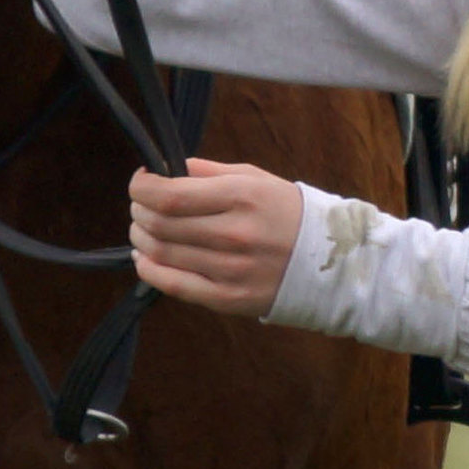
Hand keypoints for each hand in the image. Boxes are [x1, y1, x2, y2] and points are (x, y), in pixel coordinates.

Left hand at [129, 156, 303, 316]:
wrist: (328, 261)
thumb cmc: (286, 213)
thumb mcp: (255, 179)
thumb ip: (208, 172)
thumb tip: (168, 169)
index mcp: (241, 196)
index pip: (170, 194)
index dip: (142, 187)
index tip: (141, 180)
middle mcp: (234, 233)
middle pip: (161, 223)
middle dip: (139, 210)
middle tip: (140, 204)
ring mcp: (231, 269)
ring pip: (162, 253)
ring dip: (141, 236)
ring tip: (143, 227)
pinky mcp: (228, 298)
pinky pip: (174, 286)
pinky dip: (149, 270)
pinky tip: (145, 257)